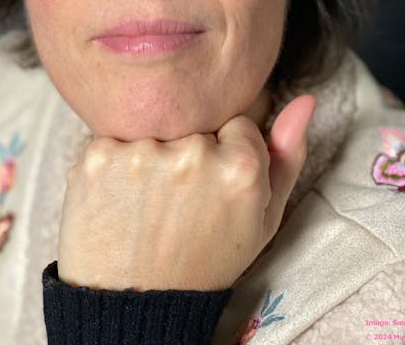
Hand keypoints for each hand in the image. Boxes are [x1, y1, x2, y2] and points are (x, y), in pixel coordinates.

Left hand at [57, 94, 315, 290]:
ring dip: (150, 152)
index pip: (237, 122)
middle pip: (195, 121)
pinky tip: (118, 197)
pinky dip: (114, 161)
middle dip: (188, 148)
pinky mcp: (99, 155)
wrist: (134, 304)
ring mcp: (143, 152)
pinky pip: (113, 136)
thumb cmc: (204, 259)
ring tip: (147, 200)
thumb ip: (287, 156)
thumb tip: (305, 100)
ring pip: (155, 126)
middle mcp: (194, 153)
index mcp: (242, 168)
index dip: (225, 153)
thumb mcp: (261, 219)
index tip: (212, 188)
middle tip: (177, 198)